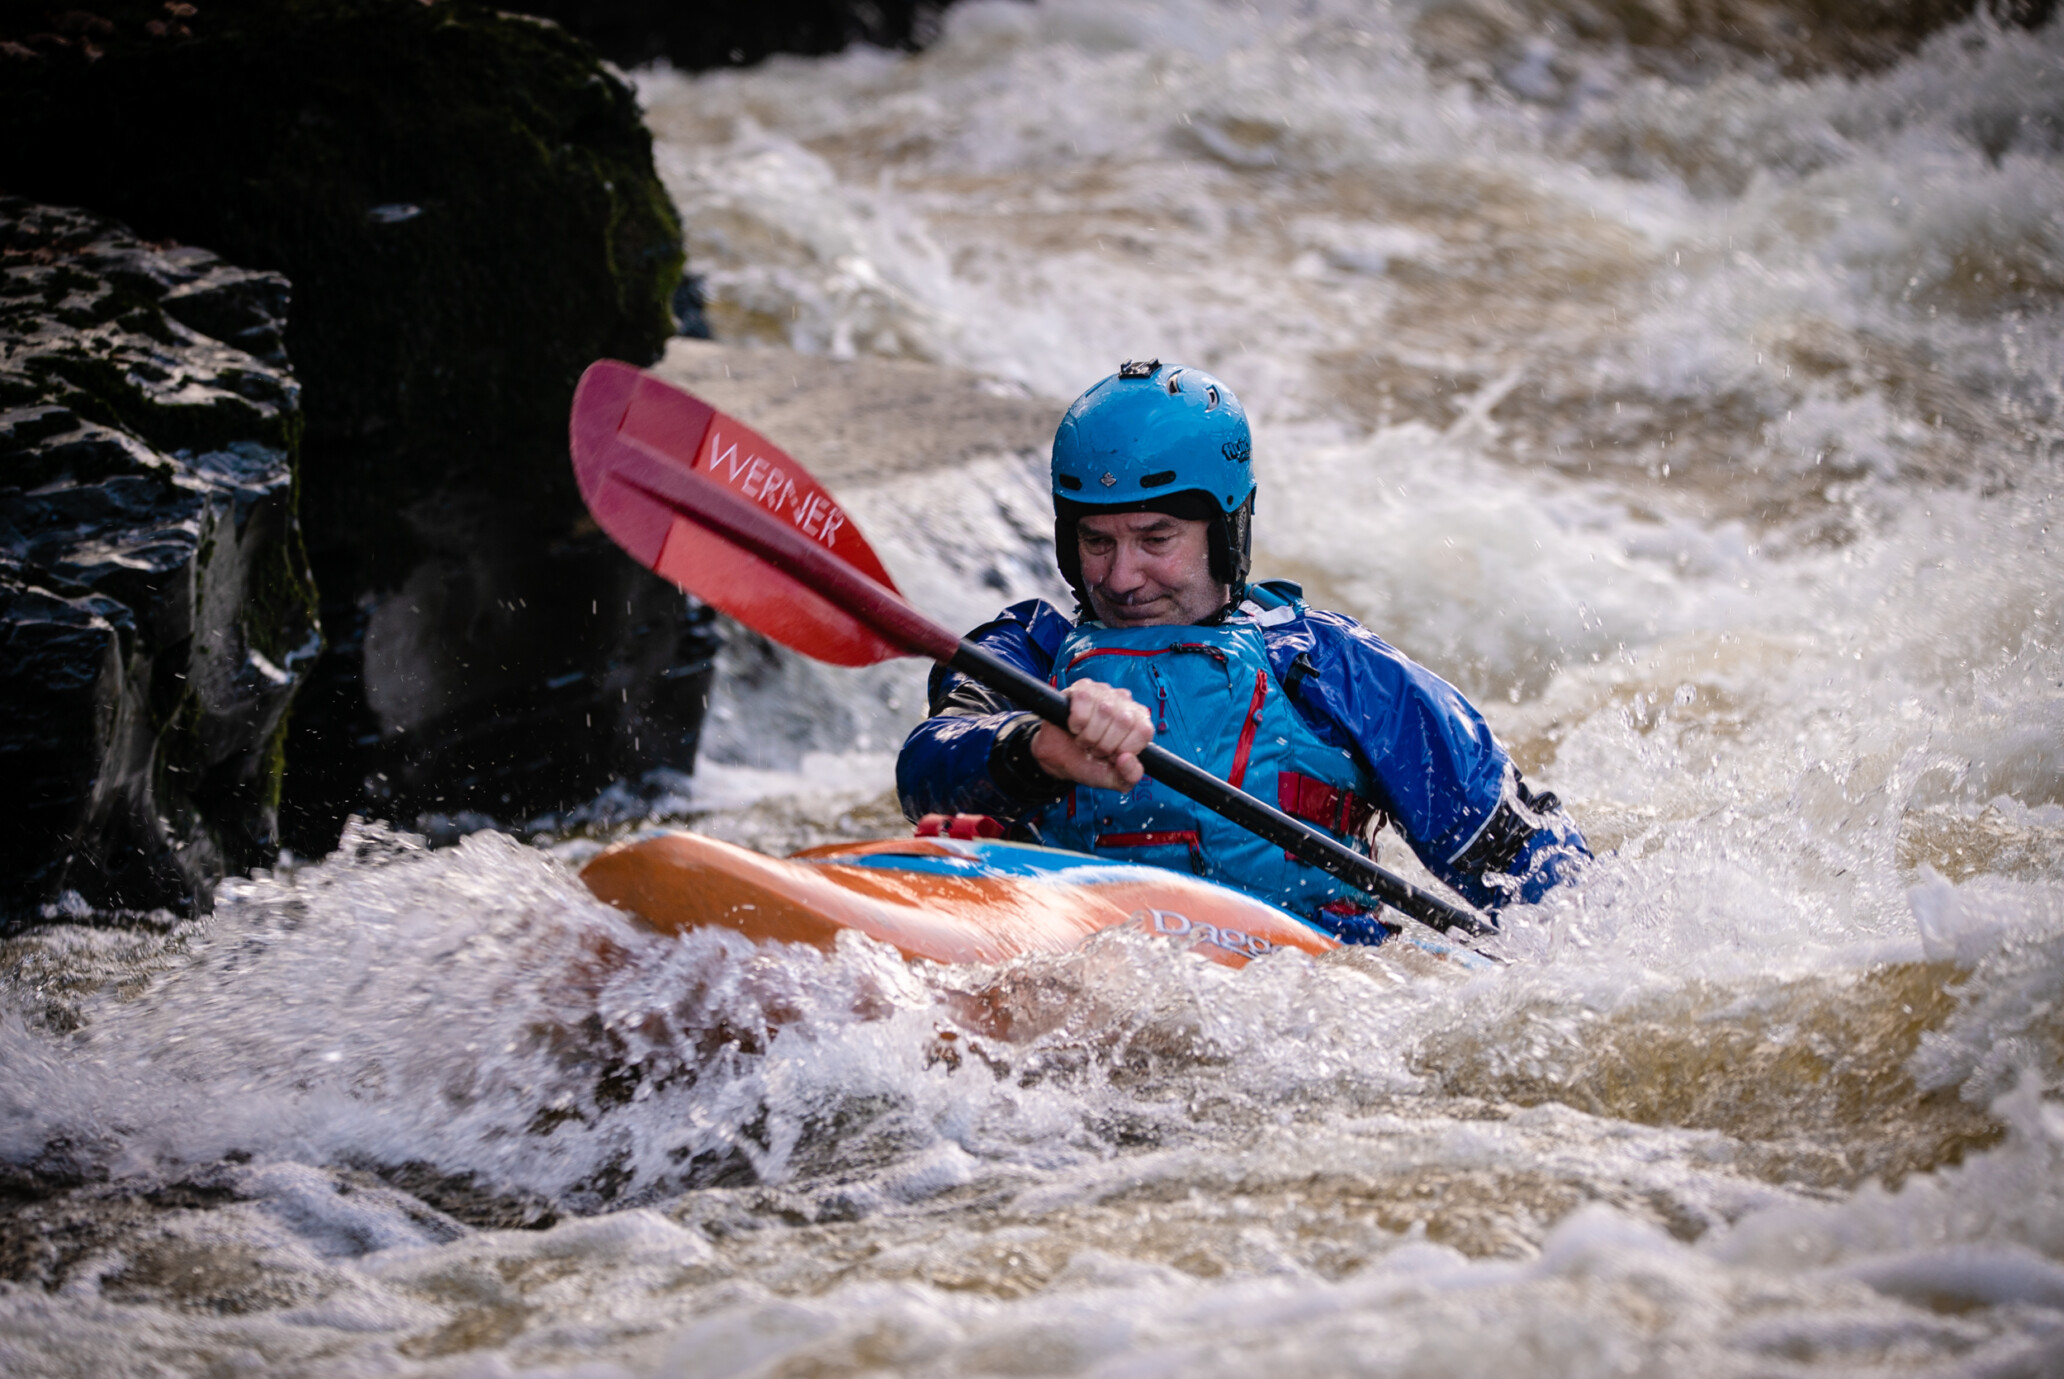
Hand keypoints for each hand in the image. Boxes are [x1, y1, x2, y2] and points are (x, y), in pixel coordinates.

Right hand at [1029, 680, 1152, 791]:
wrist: (1058, 757)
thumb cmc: (1087, 762)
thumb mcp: (1113, 777)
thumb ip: (1129, 775)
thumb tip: (1127, 759)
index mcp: (1139, 722)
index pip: (1143, 731)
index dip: (1123, 748)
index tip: (1112, 755)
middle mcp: (1125, 702)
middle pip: (1124, 721)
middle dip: (1105, 744)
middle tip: (1095, 748)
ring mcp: (1104, 692)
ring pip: (1104, 711)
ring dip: (1089, 735)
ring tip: (1085, 739)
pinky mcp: (1082, 688)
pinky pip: (1083, 701)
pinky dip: (1076, 722)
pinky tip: (1075, 726)